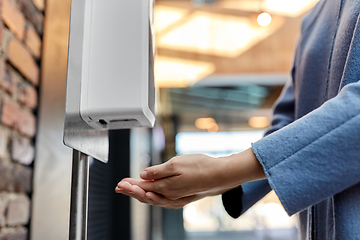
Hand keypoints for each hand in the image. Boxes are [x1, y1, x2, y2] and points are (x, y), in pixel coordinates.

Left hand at [115, 178, 234, 208]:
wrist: (219, 175)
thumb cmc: (199, 167)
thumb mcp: (176, 164)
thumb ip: (157, 171)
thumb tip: (143, 174)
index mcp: (165, 187)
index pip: (142, 187)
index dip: (130, 184)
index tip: (120, 182)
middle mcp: (169, 196)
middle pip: (145, 195)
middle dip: (131, 190)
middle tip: (119, 187)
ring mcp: (176, 198)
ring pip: (153, 198)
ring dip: (139, 194)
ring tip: (130, 190)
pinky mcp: (181, 196)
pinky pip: (162, 200)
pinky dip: (152, 197)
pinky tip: (151, 194)